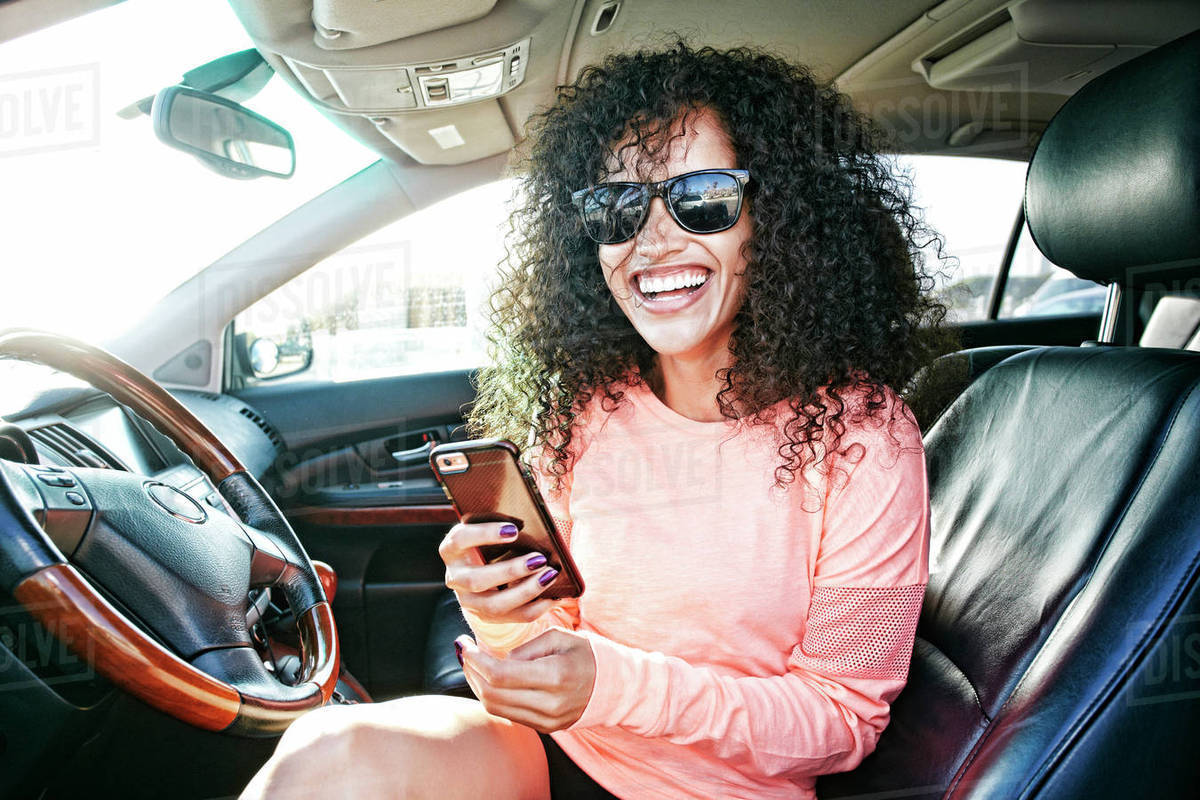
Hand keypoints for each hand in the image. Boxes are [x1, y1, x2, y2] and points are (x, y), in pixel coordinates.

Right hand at [439, 521, 560, 623]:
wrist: (480, 576)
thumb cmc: (488, 545)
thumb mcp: (488, 532)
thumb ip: (500, 526)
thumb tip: (525, 525)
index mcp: (452, 549)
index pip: (460, 539)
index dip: (485, 533)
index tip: (514, 529)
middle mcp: (455, 577)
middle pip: (476, 579)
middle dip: (511, 570)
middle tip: (539, 559)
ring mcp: (469, 601)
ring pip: (494, 604)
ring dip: (525, 591)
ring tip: (549, 576)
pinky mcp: (486, 617)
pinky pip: (513, 617)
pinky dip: (535, 607)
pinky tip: (552, 596)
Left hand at [455, 629, 595, 732]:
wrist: (614, 686)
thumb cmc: (586, 655)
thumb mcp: (559, 637)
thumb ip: (525, 648)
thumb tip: (499, 659)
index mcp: (555, 675)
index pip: (500, 674)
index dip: (475, 659)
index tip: (465, 644)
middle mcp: (550, 703)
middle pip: (492, 694)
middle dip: (471, 672)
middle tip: (464, 652)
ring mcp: (547, 720)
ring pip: (496, 708)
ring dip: (477, 685)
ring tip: (473, 665)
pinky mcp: (545, 728)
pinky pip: (508, 714)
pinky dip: (493, 696)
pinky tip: (491, 680)